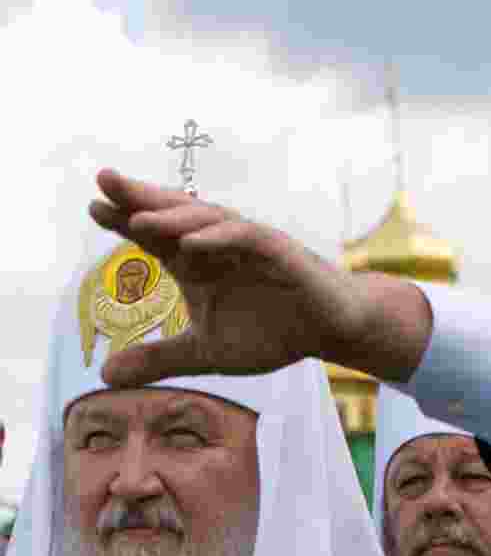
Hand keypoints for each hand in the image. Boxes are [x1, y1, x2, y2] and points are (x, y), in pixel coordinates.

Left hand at [90, 169, 430, 385]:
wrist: (331, 329)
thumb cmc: (275, 332)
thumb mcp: (209, 351)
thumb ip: (161, 358)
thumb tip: (106, 377)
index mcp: (199, 264)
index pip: (156, 236)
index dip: (124, 221)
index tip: (93, 208)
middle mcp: (219, 246)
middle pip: (174, 214)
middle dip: (140, 197)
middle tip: (104, 179)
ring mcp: (249, 245)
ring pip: (207, 220)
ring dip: (174, 217)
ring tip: (138, 218)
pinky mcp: (279, 251)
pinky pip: (245, 237)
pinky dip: (219, 239)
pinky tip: (191, 244)